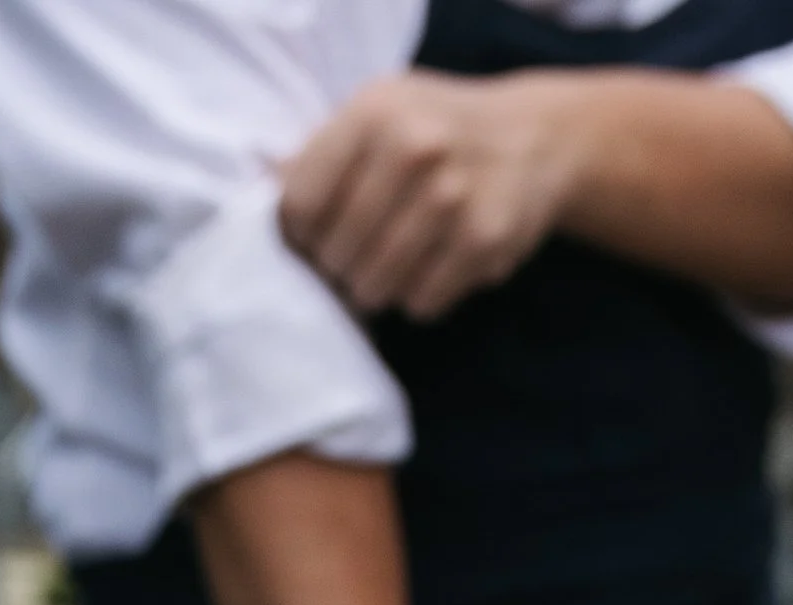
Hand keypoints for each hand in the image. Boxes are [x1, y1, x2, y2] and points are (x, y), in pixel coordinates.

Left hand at [279, 71, 578, 324]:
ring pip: (373, 287)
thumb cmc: (436, 131)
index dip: (296, 237)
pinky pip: (420, 303)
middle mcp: (414, 148)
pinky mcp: (483, 242)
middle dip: (337, 269)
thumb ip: (319, 153)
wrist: (534, 139)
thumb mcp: (377, 115)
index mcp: (375, 113)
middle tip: (353, 261)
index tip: (309, 242)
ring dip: (375, 288)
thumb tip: (257, 195)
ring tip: (389, 264)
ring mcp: (452, 197)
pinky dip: (418, 297)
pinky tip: (432, 265)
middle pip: (334, 255)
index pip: (299, 204)